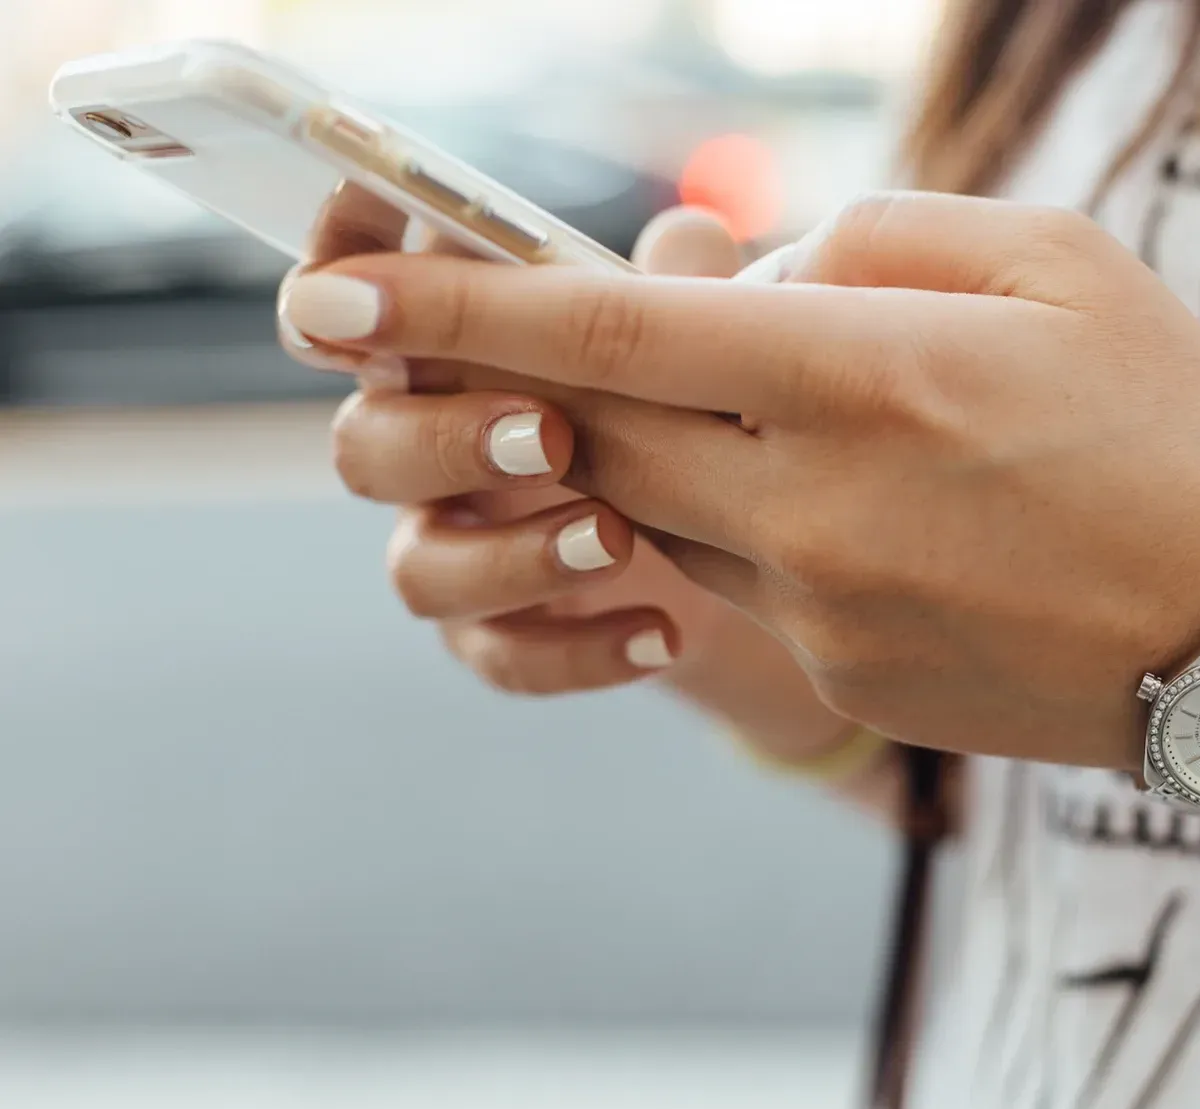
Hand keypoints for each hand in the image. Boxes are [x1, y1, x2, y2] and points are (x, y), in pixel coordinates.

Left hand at [279, 191, 1199, 766]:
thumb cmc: (1175, 420)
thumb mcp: (1054, 260)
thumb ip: (871, 238)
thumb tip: (738, 272)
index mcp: (868, 375)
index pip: (611, 333)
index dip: (458, 309)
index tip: (332, 300)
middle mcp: (819, 505)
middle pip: (600, 433)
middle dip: (545, 382)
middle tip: (534, 342)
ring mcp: (823, 611)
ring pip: (664, 512)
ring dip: (675, 450)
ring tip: (802, 415)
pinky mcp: (843, 677)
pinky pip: (745, 584)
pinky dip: (761, 525)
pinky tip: (876, 511)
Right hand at [281, 197, 745, 692]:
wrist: (738, 546)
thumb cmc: (686, 404)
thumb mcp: (695, 339)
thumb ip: (680, 287)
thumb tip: (691, 238)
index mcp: (448, 350)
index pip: (351, 302)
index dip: (337, 271)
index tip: (365, 267)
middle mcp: (427, 446)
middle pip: (364, 446)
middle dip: (446, 438)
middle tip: (551, 434)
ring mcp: (455, 545)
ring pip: (418, 569)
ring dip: (510, 555)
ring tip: (618, 539)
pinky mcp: (499, 632)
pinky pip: (501, 656)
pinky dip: (579, 650)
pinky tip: (662, 631)